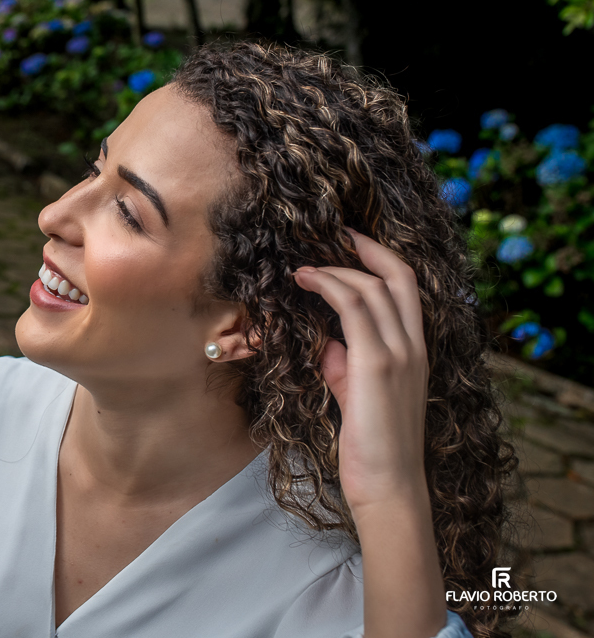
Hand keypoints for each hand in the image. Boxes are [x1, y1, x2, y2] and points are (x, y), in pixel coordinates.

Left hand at [293, 229, 430, 515]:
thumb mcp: (357, 396)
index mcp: (415, 352)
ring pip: (371, 288)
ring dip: (334, 270)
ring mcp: (399, 353)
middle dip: (367, 249)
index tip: (353, 245)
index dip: (383, 260)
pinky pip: (353, 307)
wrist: (389, 484)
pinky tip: (306, 282)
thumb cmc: (372, 446)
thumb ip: (346, 366)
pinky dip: (328, 286)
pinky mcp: (376, 363)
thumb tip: (329, 344)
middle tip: (335, 235)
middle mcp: (413, 346)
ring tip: (304, 267)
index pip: (407, 290)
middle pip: (398, 277)